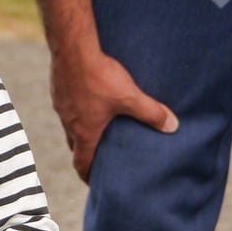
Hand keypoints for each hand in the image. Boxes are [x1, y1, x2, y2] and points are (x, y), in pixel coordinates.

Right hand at [50, 46, 177, 181]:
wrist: (72, 48)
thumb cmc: (99, 77)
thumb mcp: (130, 97)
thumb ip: (151, 113)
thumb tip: (173, 126)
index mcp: (84, 132)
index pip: (81, 164)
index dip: (88, 176)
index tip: (96, 182)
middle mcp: (69, 123)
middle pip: (75, 146)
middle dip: (87, 152)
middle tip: (101, 154)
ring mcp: (61, 106)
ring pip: (70, 125)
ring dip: (82, 128)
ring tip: (98, 125)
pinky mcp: (58, 89)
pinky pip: (67, 106)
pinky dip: (77, 109)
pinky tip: (88, 98)